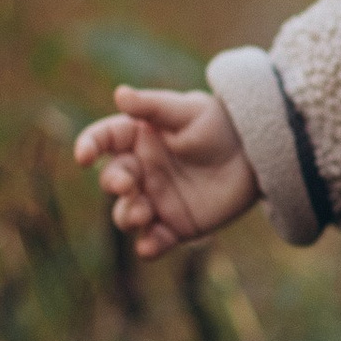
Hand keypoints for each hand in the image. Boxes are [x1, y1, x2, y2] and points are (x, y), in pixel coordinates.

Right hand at [71, 87, 259, 259]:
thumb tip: (120, 94)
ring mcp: (155, 200)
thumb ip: (153, 106)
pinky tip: (150, 246)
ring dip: (127, 215)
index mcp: (137, 138)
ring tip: (143, 212)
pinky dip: (148, 246)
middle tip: (128, 184)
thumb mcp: (188, 110)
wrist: (257, 155)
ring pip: (126, 214)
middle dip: (114, 183)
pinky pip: (153, 241)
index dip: (88, 145)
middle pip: (112, 180)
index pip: (103, 140)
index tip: (84, 156)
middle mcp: (141, 170)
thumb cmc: (219, 124)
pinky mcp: (174, 226)